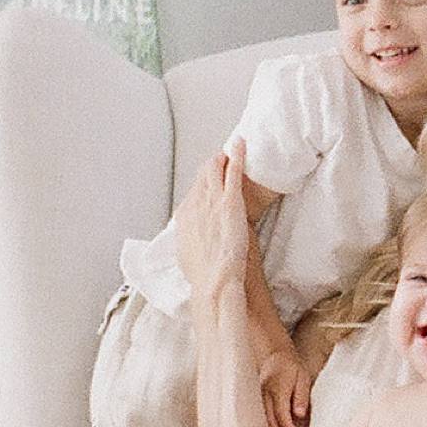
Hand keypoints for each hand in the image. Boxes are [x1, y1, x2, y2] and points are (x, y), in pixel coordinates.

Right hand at [173, 151, 250, 302]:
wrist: (214, 282)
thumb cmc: (204, 276)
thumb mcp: (189, 257)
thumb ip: (191, 244)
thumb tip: (193, 246)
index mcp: (185, 218)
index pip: (192, 193)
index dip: (200, 186)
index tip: (206, 182)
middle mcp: (196, 205)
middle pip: (201, 177)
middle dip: (211, 167)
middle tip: (219, 160)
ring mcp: (213, 201)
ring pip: (215, 169)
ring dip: (222, 159)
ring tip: (229, 151)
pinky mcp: (231, 201)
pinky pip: (233, 171)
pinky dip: (237, 155)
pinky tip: (241, 144)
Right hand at [260, 346, 315, 426]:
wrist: (275, 354)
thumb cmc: (292, 367)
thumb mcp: (302, 378)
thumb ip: (301, 396)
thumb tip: (299, 414)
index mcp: (278, 387)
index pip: (281, 411)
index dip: (287, 426)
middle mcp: (265, 391)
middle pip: (269, 416)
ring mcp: (259, 394)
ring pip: (262, 416)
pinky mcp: (257, 397)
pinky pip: (260, 413)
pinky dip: (265, 424)